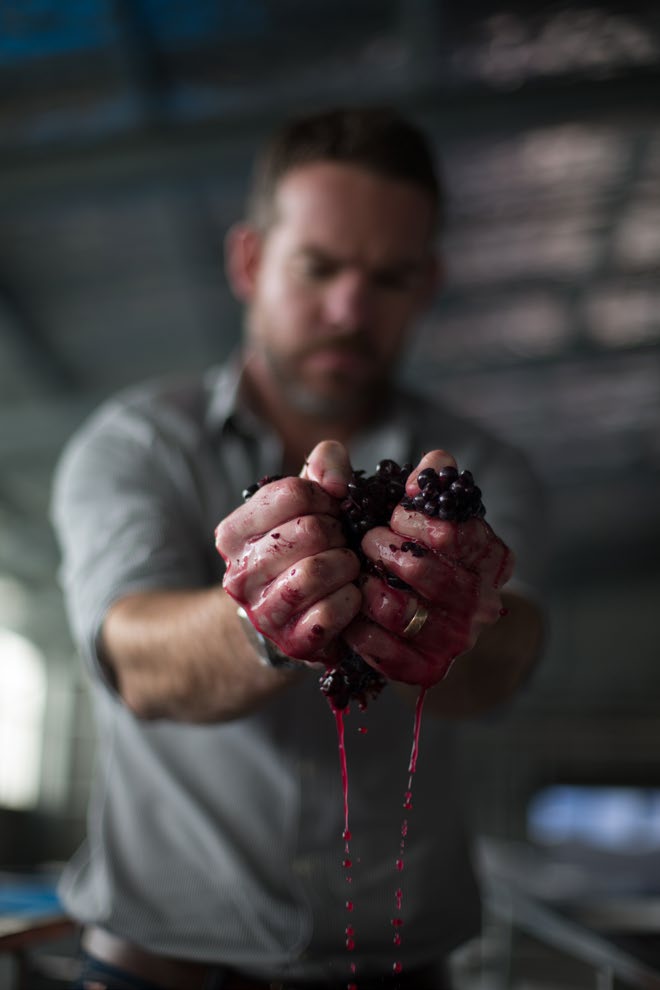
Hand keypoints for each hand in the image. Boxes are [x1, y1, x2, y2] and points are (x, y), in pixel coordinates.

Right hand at [215, 442, 360, 661]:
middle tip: (342, 541)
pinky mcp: (291, 643)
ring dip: (346, 565)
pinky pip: (329, 614)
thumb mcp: (309, 497)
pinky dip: (351, 601)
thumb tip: (336, 484)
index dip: (324, 497)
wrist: (294, 615)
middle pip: (310, 532)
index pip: (291, 494)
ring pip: (315, 573)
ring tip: (347, 566)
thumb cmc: (305, 546)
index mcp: (233, 533)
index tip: (330, 510)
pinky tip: (350, 595)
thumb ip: (325, 464)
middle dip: (339, 532)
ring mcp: (262, 613)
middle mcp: (238, 574)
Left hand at [342, 450, 514, 686]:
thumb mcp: (414, 496)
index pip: (459, 536)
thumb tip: (435, 466)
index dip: (418, 521)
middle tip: (368, 541)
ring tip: (360, 573)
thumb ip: (428, 473)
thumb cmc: (401, 535)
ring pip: (406, 614)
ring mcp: (457, 640)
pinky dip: (363, 632)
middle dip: (389, 552)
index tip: (395, 513)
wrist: (381, 589)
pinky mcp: (428, 669)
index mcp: (492, 557)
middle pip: (433, 577)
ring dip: (371, 588)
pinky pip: (392, 656)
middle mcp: (483, 602)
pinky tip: (354, 612)